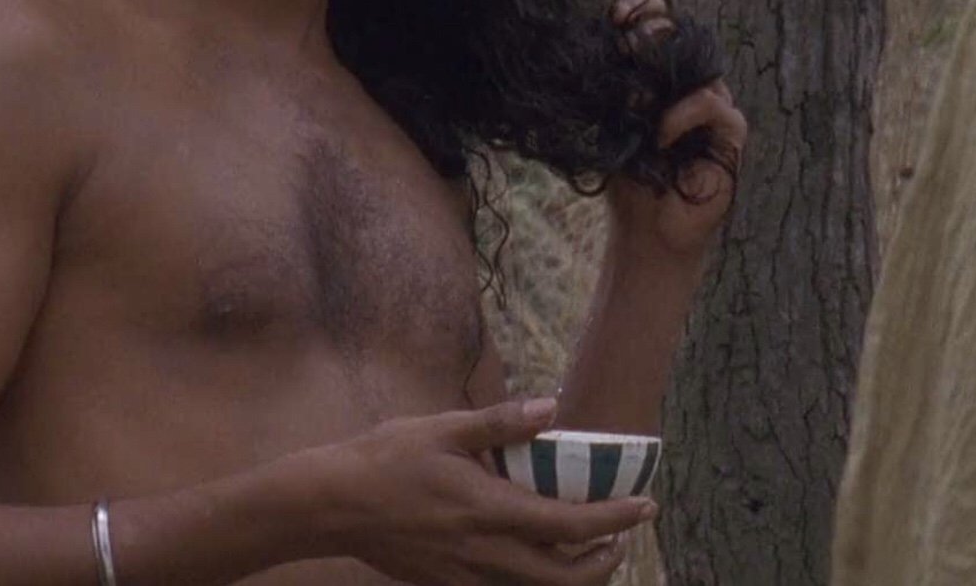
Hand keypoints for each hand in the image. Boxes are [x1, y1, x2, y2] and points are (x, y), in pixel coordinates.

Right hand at [326, 398, 649, 585]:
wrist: (330, 506)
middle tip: (621, 536)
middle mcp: (485, 553)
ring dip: (572, 574)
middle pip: (565, 578)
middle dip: (603, 562)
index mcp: (490, 510)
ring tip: (588, 547)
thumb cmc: (385, 459)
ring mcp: (466, 575)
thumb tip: (551, 407)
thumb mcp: (443, 428)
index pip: (571, 525)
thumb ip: (501, 423)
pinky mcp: (447, 583)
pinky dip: (533, 576)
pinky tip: (533, 552)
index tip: (645, 507)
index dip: (616, 520)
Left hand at [604, 0, 746, 257]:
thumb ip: (615, 89)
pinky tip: (661, 134)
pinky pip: (713, 104)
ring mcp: (714, 107)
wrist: (647, 231)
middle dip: (653, 30)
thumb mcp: (611, 126)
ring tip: (637, 96)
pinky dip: (685, 114)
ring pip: (702, 65)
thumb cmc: (628, 181)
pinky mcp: (731, 134)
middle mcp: (691, 86)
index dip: (643, 11)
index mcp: (662, 79)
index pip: (660, 26)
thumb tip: (611, 46)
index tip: (617, 13)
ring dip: (665, 72)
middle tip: (628, 41)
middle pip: (684, 35)